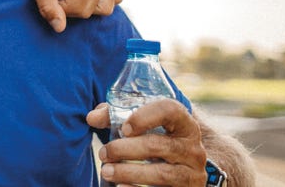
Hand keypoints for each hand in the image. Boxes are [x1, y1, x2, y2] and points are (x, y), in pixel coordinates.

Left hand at [86, 101, 207, 185]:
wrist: (181, 172)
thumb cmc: (156, 142)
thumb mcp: (143, 128)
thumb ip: (116, 117)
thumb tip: (92, 117)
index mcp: (184, 125)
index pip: (170, 110)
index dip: (144, 117)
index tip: (123, 128)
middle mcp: (193, 148)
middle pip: (158, 145)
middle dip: (124, 149)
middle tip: (103, 153)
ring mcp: (192, 173)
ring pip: (162, 173)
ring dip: (128, 172)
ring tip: (106, 171)